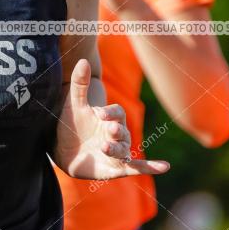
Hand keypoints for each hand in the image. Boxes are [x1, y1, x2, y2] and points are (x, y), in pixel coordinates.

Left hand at [53, 59, 168, 179]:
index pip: (117, 112)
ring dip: (116, 149)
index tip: (98, 113)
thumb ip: (79, 84)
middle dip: (116, 131)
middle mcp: (117, 134)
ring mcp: (117, 152)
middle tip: (109, 130)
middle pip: (122, 131)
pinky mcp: (116, 168)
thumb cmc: (71, 125)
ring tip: (104, 147)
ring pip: (123, 149)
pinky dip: (151, 166)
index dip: (110, 112)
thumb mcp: (73, 105)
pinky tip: (165, 166)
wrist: (63, 151)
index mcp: (110, 118)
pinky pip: (136, 167)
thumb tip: (82, 61)